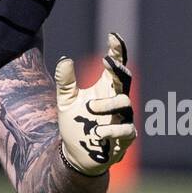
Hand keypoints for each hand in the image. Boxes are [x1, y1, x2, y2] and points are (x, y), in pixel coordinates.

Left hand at [55, 32, 135, 175]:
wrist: (75, 156)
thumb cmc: (75, 125)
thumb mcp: (65, 102)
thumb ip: (65, 82)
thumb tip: (64, 59)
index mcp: (106, 89)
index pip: (116, 66)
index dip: (118, 51)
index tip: (113, 36)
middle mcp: (117, 102)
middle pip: (126, 79)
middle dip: (119, 69)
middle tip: (107, 61)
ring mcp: (123, 119)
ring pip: (125, 103)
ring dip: (107, 104)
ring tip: (89, 108)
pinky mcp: (123, 140)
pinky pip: (127, 131)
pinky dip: (111, 130)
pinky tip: (97, 132)